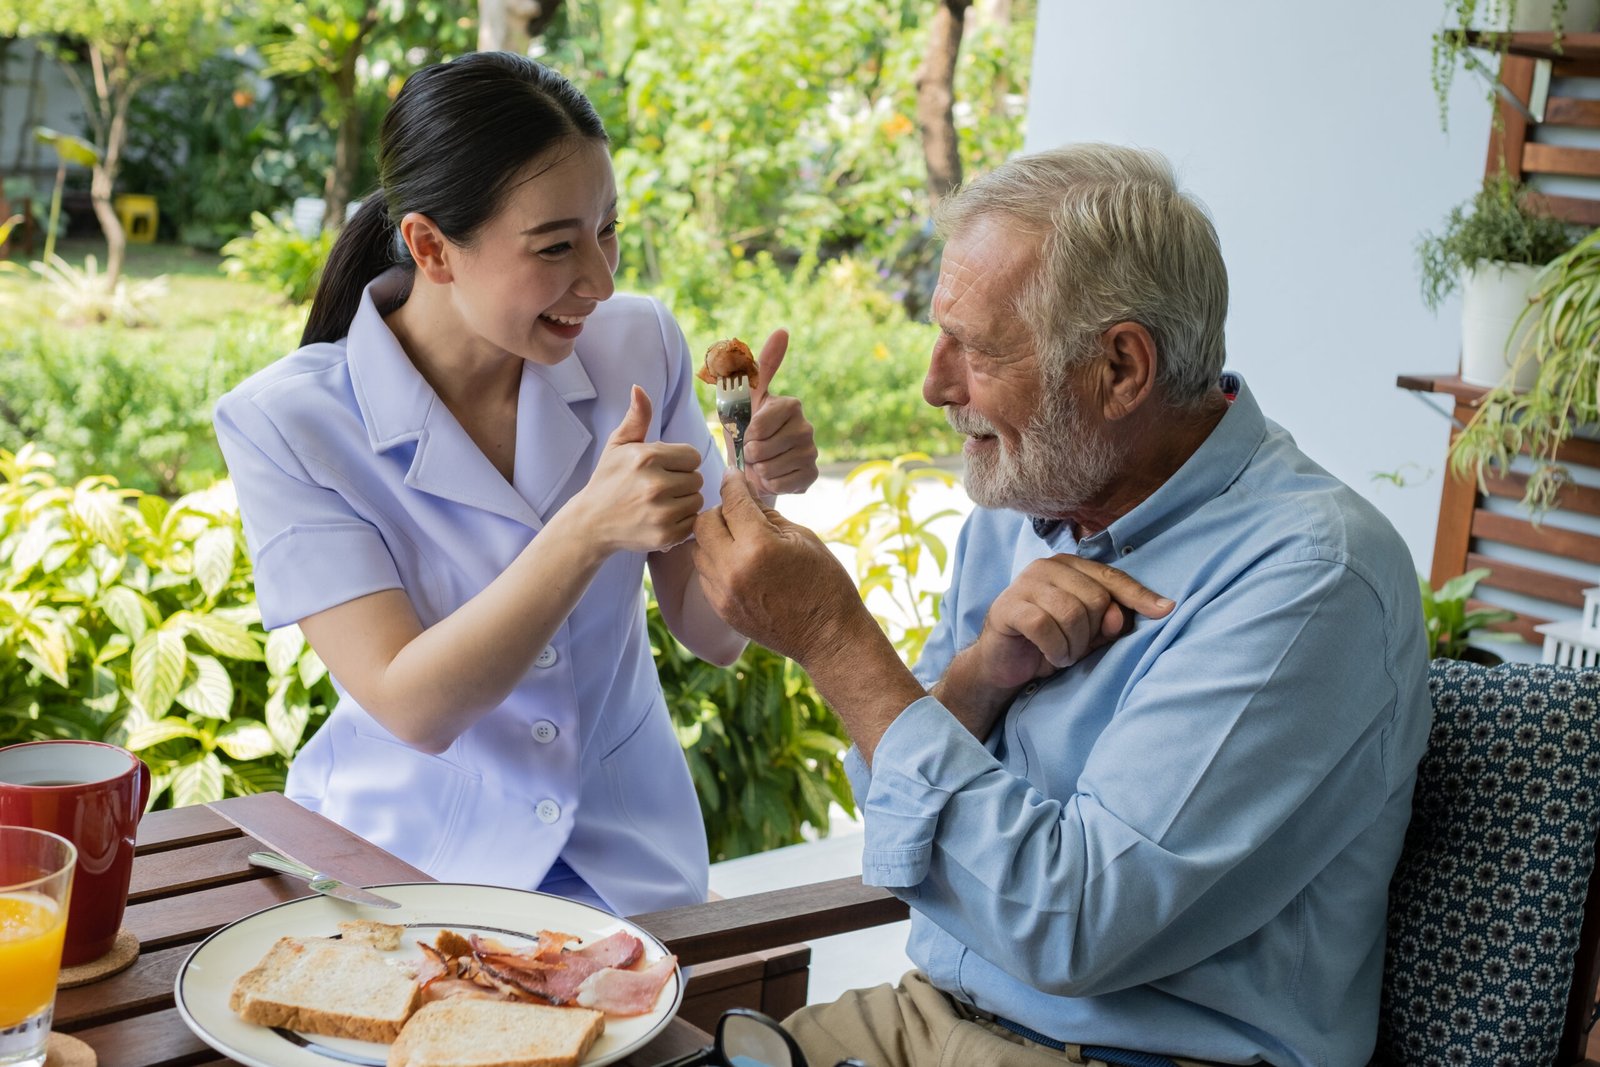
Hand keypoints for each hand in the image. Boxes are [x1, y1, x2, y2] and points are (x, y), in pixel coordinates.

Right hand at [577, 386, 703, 554]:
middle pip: (697, 478)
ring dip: (684, 501)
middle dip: (682, 481)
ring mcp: (661, 512)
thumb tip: (639, 388)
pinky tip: (662, 518)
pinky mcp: (665, 535)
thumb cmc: (608, 480)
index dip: (680, 462)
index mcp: (646, 457)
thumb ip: (636, 418)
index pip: (692, 456)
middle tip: (661, 488)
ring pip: (697, 500)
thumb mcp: (618, 445)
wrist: (591, 523)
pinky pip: (692, 522)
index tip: (664, 469)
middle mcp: (655, 484)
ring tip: (661, 503)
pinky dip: (681, 522)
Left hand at [692, 471, 866, 665]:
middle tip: (739, 512)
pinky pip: (704, 573)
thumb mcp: (802, 538)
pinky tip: (738, 563)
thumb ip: (767, 515)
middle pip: (704, 523)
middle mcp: (732, 569)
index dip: (733, 483)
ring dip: (714, 537)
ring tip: (739, 539)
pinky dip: (715, 561)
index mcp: (758, 547)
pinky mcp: (720, 609)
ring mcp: (723, 592)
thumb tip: (744, 496)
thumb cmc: (824, 583)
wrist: (827, 636)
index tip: (733, 474)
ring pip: (698, 549)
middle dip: (719, 511)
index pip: (733, 502)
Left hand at [739, 329, 818, 497]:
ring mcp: (811, 452)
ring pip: (771, 467)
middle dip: (749, 453)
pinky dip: (769, 484)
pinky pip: (781, 484)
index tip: (746, 433)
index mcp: (790, 405)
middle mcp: (806, 426)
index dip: (748, 432)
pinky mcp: (811, 475)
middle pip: (764, 447)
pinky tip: (770, 476)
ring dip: (757, 469)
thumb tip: (784, 330)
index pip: (762, 423)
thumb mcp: (742, 395)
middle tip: (750, 451)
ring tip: (758, 463)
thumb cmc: (744, 427)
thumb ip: (756, 365)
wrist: (751, 465)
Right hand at [965, 555, 1173, 690]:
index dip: (1139, 595)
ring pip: (1071, 613)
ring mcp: (1024, 584)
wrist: (1002, 664)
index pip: (1111, 578)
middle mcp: (1047, 567)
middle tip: (1076, 649)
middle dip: (1092, 633)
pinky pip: (1045, 626)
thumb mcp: (1087, 634)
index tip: (1166, 610)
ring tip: (1063, 654)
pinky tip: (1049, 656)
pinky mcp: (1007, 606)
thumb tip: (1123, 617)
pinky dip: (1054, 649)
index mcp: (1069, 567)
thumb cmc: (1048, 643)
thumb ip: (1109, 623)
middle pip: (1095, 599)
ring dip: (1073, 645)